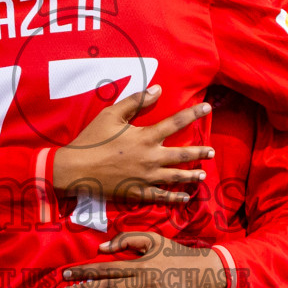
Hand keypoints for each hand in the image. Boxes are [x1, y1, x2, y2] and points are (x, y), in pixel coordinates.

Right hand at [50, 86, 213, 204]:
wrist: (76, 169)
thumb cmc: (92, 139)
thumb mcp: (111, 114)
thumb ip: (136, 101)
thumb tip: (157, 89)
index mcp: (145, 137)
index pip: (176, 122)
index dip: (193, 114)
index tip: (208, 108)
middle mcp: (151, 158)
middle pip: (182, 154)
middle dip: (200, 152)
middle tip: (212, 152)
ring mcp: (146, 177)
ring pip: (176, 177)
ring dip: (192, 175)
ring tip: (202, 174)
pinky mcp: (138, 192)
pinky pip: (162, 196)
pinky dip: (175, 198)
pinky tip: (185, 198)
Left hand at [57, 231, 227, 287]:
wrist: (209, 271)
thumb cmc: (177, 255)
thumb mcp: (155, 240)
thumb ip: (128, 240)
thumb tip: (101, 248)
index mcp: (142, 263)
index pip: (108, 267)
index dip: (86, 270)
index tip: (66, 274)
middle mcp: (147, 280)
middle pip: (112, 286)